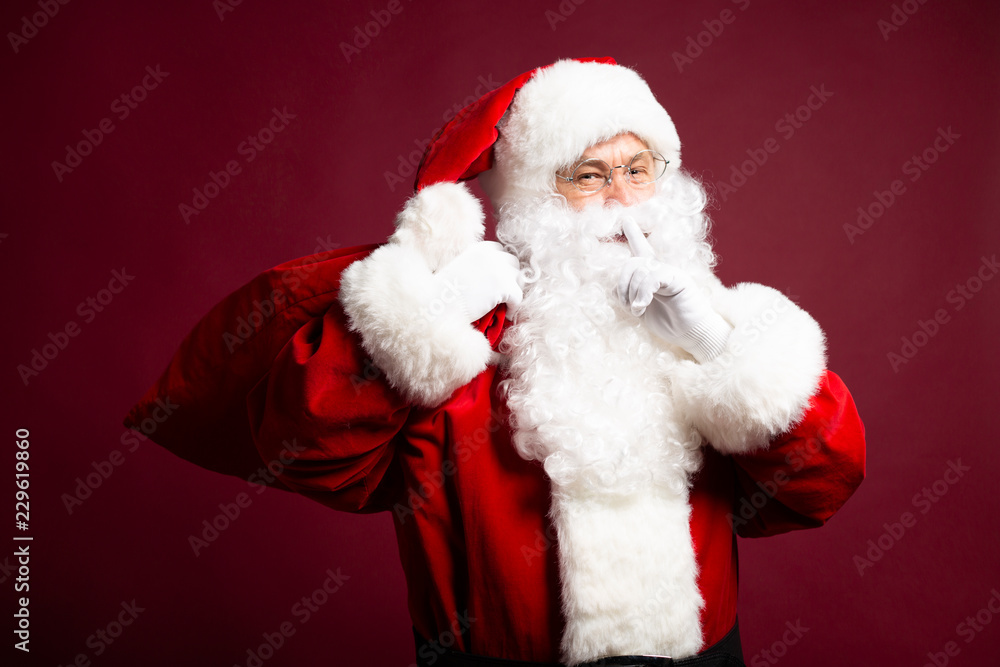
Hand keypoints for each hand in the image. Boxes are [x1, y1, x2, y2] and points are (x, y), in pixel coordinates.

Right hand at [432, 241, 522, 321]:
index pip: (500, 252)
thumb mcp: (460, 267)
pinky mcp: (505, 287)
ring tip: (504, 303)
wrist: (438, 303)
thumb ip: (477, 266)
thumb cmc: (444, 291)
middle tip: (504, 292)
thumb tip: (491, 278)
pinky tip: (505, 313)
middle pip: (513, 263)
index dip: (501, 267)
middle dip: (510, 277)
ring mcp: (500, 270)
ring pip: (518, 279)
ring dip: (513, 290)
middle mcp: (492, 255)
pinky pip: (518, 297)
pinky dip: (514, 307)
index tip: (497, 280)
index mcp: (480, 248)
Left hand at [616, 219, 731, 361]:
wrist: (693, 334)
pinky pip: (652, 277)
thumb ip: (629, 297)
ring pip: (638, 269)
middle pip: (631, 263)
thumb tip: (614, 287)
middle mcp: (661, 270)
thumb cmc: (670, 324)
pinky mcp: (677, 279)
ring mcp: (670, 273)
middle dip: (622, 284)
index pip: (641, 250)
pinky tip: (641, 307)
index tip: (626, 219)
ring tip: (638, 310)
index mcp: (652, 276)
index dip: (633, 235)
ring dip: (631, 293)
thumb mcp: (642, 310)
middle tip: (627, 305)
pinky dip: (642, 294)